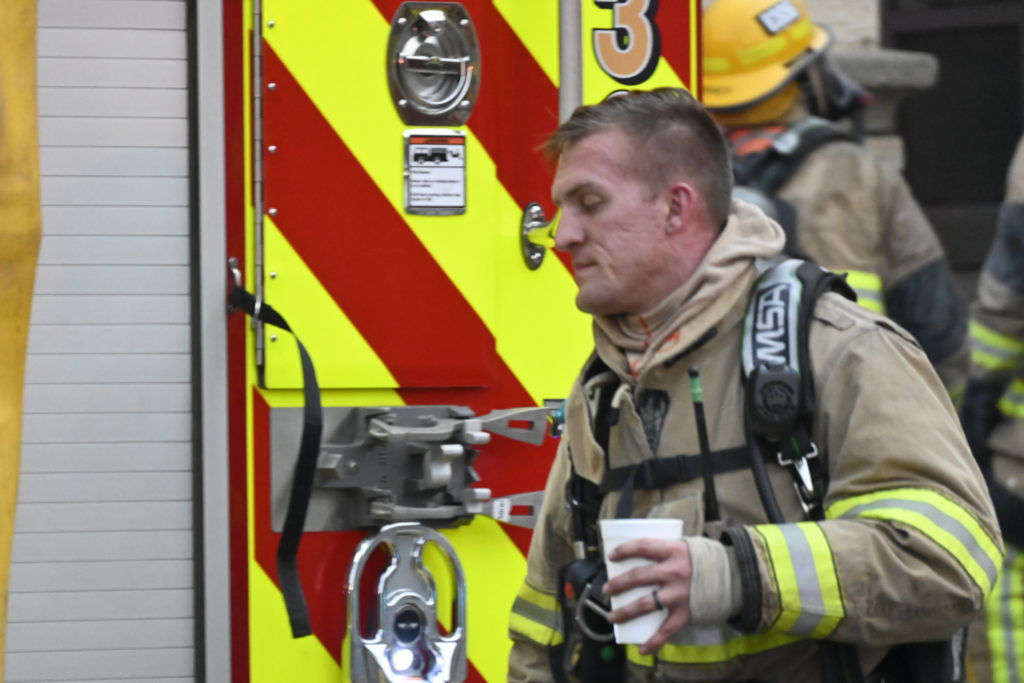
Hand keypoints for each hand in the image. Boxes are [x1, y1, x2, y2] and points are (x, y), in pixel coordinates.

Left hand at [602, 537, 693, 654]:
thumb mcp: (686, 546)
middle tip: (606, 589)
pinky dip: (654, 641)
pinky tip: (642, 648)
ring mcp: (680, 594)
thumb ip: (666, 551)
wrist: (735, 577)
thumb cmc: (704, 560)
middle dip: (618, 584)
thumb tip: (639, 555)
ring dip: (625, 612)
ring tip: (612, 616)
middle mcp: (675, 572)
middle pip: (638, 577)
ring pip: (645, 604)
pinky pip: (667, 630)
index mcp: (674, 551)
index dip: (624, 550)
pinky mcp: (686, 612)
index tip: (611, 556)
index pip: (643, 547)